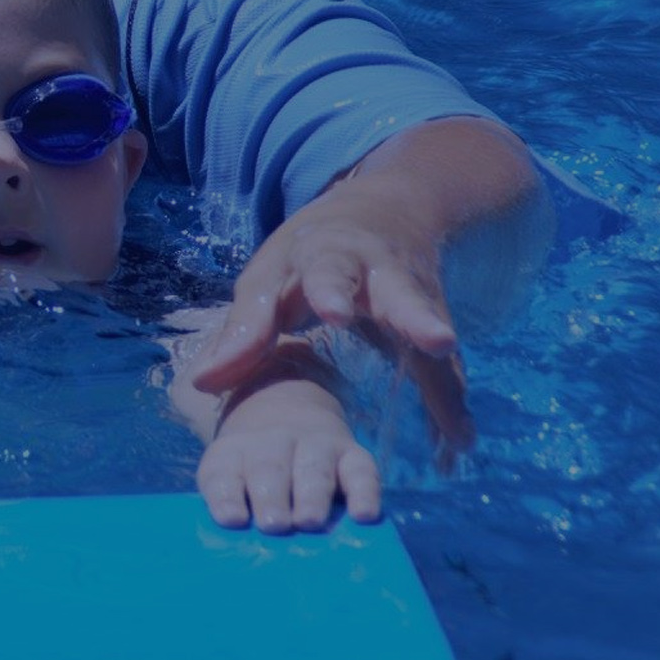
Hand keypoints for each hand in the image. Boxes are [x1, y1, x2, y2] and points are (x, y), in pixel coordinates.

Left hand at [188, 170, 473, 461]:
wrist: (387, 213)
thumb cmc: (309, 253)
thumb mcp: (270, 276)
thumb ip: (244, 330)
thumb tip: (203, 384)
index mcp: (331, 255)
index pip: (328, 271)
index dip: (331, 291)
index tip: (335, 313)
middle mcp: (384, 272)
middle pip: (402, 293)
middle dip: (418, 317)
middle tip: (437, 342)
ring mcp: (418, 299)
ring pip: (435, 339)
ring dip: (446, 380)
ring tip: (456, 432)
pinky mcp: (437, 326)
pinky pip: (446, 368)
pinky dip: (452, 405)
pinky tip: (456, 446)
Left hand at [196, 382, 381, 532]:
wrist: (286, 409)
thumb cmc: (253, 470)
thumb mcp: (229, 478)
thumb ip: (229, 506)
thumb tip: (237, 544)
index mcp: (234, 453)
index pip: (224, 474)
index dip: (227, 497)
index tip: (232, 520)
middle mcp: (273, 443)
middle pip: (269, 469)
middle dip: (271, 498)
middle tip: (274, 525)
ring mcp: (315, 445)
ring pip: (314, 468)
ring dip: (312, 496)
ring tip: (310, 522)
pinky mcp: (354, 455)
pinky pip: (361, 471)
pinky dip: (364, 492)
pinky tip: (363, 515)